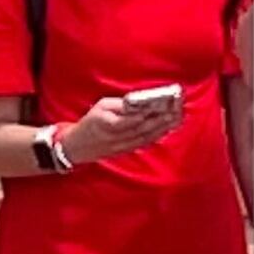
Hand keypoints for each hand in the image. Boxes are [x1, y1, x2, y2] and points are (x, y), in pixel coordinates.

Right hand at [55, 90, 185, 165]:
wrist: (77, 147)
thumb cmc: (90, 123)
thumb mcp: (100, 107)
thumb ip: (119, 105)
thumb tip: (140, 102)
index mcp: (105, 123)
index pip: (128, 120)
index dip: (145, 114)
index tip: (160, 105)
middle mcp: (114, 138)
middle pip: (141, 129)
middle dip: (159, 119)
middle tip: (175, 110)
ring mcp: (121, 146)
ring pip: (145, 137)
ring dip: (162, 128)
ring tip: (176, 118)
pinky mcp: (126, 151)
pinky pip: (144, 143)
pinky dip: (157, 135)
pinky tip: (167, 128)